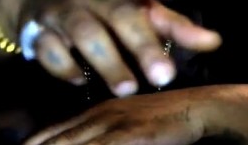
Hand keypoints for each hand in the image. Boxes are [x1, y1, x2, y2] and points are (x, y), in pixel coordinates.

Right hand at [10, 0, 221, 95]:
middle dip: (141, 45)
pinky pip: (50, 50)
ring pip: (84, 33)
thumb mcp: (134, 7)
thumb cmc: (100, 3)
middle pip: (117, 15)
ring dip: (108, 61)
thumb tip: (214, 42)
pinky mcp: (38, 32)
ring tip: (128, 89)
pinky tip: (79, 80)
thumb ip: (173, 26)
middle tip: (164, 76)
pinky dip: (64, 68)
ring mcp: (63, 12)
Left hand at [22, 89, 205, 144]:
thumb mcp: (126, 123)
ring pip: (71, 144)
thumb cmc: (163, 119)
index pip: (51, 135)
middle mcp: (98, 117)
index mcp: (94, 114)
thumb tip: (84, 140)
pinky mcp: (131, 133)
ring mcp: (113, 124)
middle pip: (54, 141)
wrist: (197, 107)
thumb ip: (102, 135)